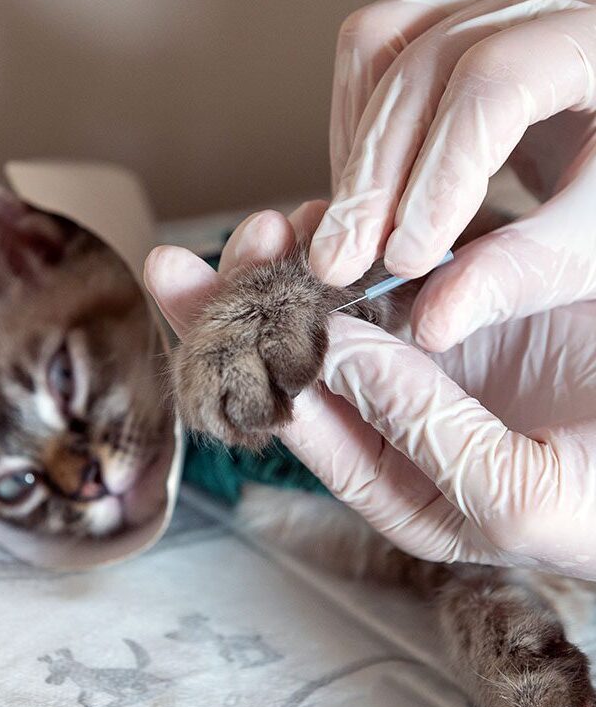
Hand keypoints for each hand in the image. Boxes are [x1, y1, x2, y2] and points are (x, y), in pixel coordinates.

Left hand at [145, 203, 595, 579]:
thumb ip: (418, 428)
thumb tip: (327, 357)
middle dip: (239, 311)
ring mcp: (424, 357)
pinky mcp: (460, 308)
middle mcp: (390, 417)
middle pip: (290, 364)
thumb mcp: (510, 493)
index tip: (207, 315)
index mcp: (388, 479)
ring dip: (291, 266)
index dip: (239, 368)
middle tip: (195, 260)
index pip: (291, 422)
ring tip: (267, 225)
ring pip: (333, 307)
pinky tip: (327, 214)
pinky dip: (355, 242)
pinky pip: (390, 270)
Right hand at [311, 0, 595, 351]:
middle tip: (341, 263)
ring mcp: (481, 13)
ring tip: (353, 229)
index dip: (438, 176)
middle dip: (370, 179)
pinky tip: (363, 189)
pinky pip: (371, 55)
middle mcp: (532, 10)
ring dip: (352, 148)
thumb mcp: (595, 238)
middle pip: (419, 68)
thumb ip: (521, 273)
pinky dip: (352, 126)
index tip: (406, 259)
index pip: (494, 86)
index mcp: (593, 41)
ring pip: (379, 47)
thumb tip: (433, 320)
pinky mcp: (446, 33)